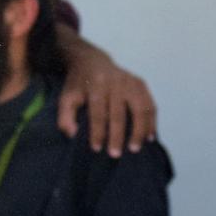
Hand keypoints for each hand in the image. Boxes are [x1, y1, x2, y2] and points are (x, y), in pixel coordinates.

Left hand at [58, 34, 156, 156]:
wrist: (92, 61)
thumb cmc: (79, 85)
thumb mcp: (66, 97)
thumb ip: (65, 117)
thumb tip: (74, 135)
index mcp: (96, 84)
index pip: (98, 112)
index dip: (97, 132)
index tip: (96, 149)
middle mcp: (115, 81)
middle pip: (119, 113)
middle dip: (117, 136)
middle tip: (115, 155)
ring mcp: (130, 81)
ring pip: (140, 109)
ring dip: (139, 130)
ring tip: (135, 149)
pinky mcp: (140, 83)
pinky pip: (149, 105)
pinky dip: (151, 122)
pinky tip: (149, 137)